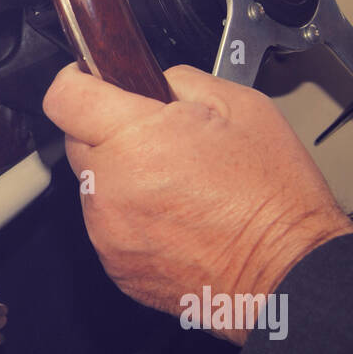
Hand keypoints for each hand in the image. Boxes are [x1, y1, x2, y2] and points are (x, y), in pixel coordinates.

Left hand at [42, 63, 352, 343]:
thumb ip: (180, 81)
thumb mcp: (241, 106)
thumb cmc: (272, 197)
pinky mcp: (115, 266)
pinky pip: (107, 226)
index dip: (77, 80)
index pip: (64, 97)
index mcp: (135, 140)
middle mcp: (110, 187)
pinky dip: (130, 218)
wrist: (288, 274)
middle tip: (159, 140)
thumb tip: (150, 79)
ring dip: (120, 178)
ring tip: (176, 186)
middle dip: (109, 132)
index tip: (91, 80)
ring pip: (93, 186)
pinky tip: (176, 219)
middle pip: (77, 141)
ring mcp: (108, 232)